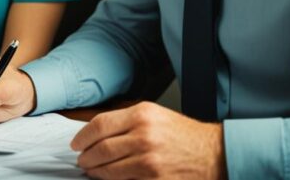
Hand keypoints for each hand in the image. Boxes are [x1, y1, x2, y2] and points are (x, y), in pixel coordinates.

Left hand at [72, 102, 225, 179]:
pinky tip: (109, 179)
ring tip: (92, 171)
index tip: (76, 144)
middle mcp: (144, 137)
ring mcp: (149, 161)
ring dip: (96, 172)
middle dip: (86, 157)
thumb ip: (126, 122)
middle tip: (82, 160)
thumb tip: (95, 133)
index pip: (99, 125)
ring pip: (109, 170)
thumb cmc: (183, 135)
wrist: (213, 154)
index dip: (82, 137)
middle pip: (101, 149)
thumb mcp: (155, 115)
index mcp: (142, 115)